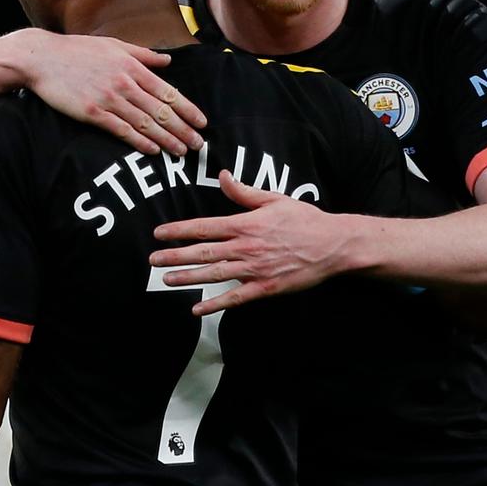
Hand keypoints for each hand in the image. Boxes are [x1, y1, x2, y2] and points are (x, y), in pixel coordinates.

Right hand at [26, 32, 206, 154]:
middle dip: (183, 129)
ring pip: (145, 123)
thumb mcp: (114, 45)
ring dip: (166, 139)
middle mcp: (125, 83)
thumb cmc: (78, 50)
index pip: (168, 92)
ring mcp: (109, 99)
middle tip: (199, 144)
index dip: (188, 109)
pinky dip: (139, 141)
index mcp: (133, 67)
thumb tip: (168, 61)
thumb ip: (143, 54)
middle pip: (161, 111)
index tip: (202, 122)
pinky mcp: (92, 113)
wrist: (41, 58)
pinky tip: (153, 150)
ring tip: (181, 151)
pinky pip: (121, 130)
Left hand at [150, 170, 343, 313]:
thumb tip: (222, 176)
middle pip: (203, 252)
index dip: (179, 231)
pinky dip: (215, 304)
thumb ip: (244, 192)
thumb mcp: (274, 199)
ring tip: (167, 280)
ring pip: (214, 274)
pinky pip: (235, 298)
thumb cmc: (304, 220)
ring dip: (188, 278)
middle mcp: (246, 247)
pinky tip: (197, 309)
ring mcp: (255, 270)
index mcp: (246, 224)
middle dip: (175, 255)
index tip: (159, 234)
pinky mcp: (265, 288)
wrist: (333, 245)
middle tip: (153, 260)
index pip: (204, 227)